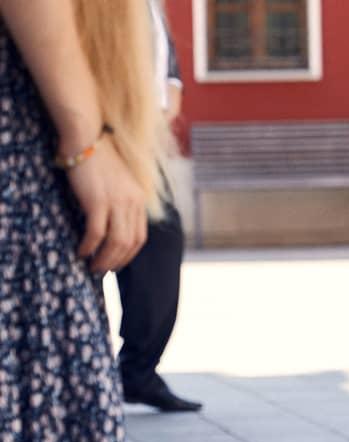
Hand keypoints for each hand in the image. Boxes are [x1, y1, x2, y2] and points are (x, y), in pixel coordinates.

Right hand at [63, 135, 147, 273]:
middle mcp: (132, 203)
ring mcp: (117, 202)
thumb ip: (122, 202)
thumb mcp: (119, 184)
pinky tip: (82, 252)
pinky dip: (90, 246)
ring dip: (104, 259)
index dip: (129, 255)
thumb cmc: (98, 160)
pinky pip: (97, 232)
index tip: (117, 263)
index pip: (140, 237)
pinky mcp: (98, 201)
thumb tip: (114, 225)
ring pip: (115, 242)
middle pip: (129, 243)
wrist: (86, 138)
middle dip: (116, 262)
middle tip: (102, 271)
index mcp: (139, 200)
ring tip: (93, 267)